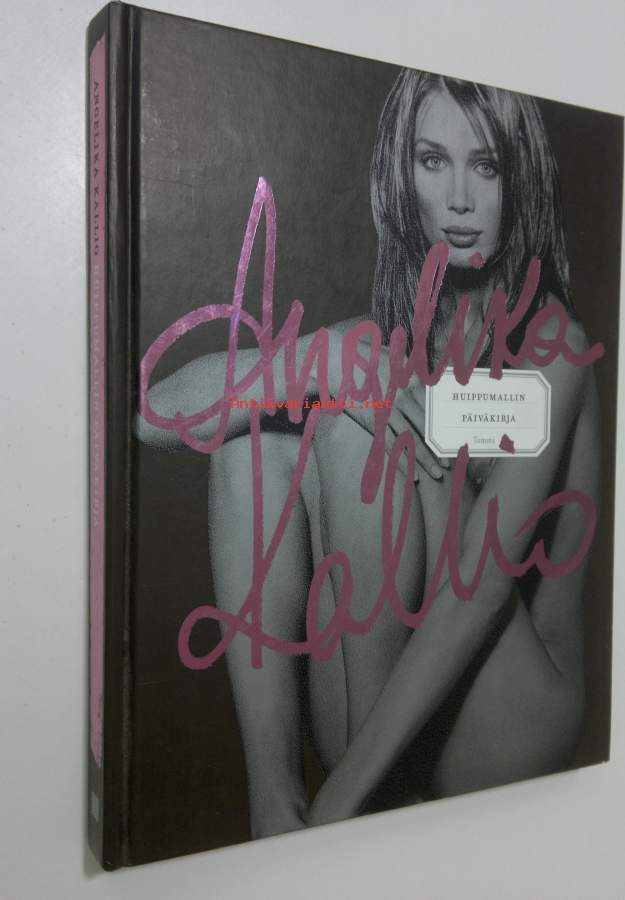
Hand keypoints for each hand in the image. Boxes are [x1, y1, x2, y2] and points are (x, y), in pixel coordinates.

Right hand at [336, 335, 449, 481]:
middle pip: (426, 429)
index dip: (445, 429)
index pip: (434, 411)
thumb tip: (433, 384)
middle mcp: (403, 398)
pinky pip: (391, 445)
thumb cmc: (369, 360)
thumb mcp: (397, 361)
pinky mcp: (374, 421)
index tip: (455, 443)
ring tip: (437, 474)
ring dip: (425, 459)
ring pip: (411, 440)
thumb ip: (415, 373)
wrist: (341, 363)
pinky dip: (402, 461)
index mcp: (412, 384)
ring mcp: (388, 411)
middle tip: (450, 464)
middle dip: (439, 449)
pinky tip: (412, 475)